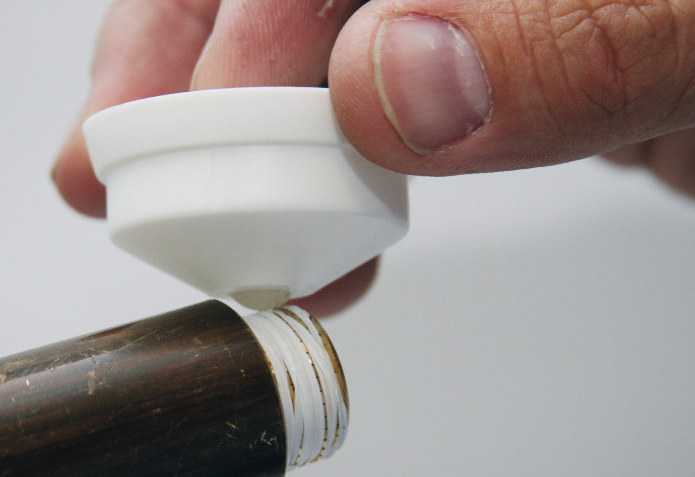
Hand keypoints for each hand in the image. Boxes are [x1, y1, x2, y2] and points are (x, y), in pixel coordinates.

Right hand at [52, 0, 694, 311]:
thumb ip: (578, 33)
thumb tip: (397, 78)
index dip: (239, 7)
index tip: (212, 118)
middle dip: (186, 64)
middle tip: (115, 156)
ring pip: (302, 39)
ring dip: (234, 136)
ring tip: (189, 212)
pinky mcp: (484, 57)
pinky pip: (357, 99)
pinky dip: (317, 177)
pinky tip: (309, 236)